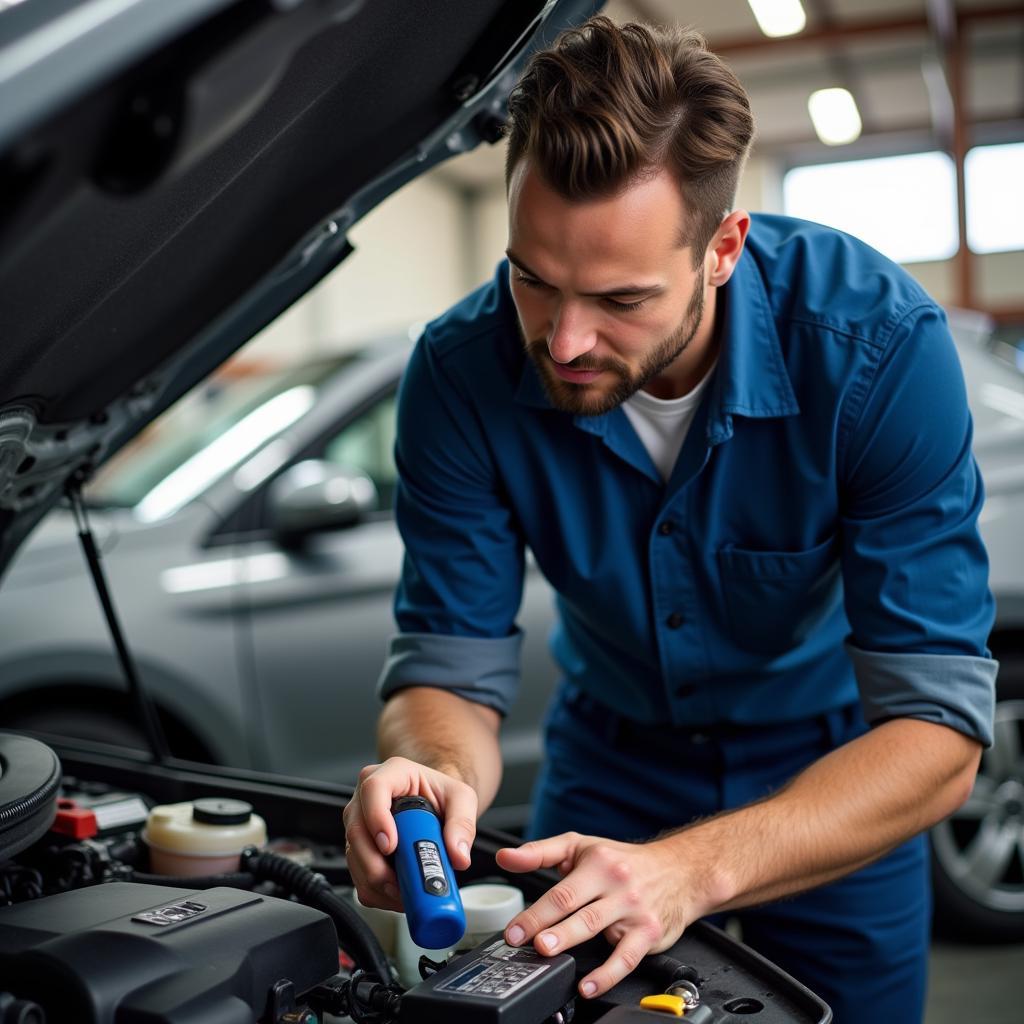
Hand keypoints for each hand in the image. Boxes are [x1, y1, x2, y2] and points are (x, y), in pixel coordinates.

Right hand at [343, 756, 477, 910]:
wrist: (434, 802)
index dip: (378, 819)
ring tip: (404, 891)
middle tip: (398, 882)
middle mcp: (368, 796)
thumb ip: (463, 824)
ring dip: (376, 882)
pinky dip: (375, 890)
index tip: (391, 846)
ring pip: (354, 855)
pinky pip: (357, 874)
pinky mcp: (357, 846)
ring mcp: (359, 821)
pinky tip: (397, 893)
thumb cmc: (442, 795)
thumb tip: (458, 855)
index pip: (374, 789)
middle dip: (375, 864)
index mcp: (393, 774)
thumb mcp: (462, 800)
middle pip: (357, 829)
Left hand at [496, 833, 695, 998]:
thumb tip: (505, 857)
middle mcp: (616, 884)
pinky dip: (608, 974)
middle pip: (577, 908)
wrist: (678, 870)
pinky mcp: (649, 933)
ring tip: (549, 954)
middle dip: (548, 927)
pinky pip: (627, 957)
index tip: (513, 931)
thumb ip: (540, 852)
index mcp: (597, 863)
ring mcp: (633, 909)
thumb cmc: (622, 861)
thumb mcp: (580, 847)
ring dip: (571, 942)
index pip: (560, 891)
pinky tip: (589, 986)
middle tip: (526, 942)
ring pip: (599, 928)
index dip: (534, 912)